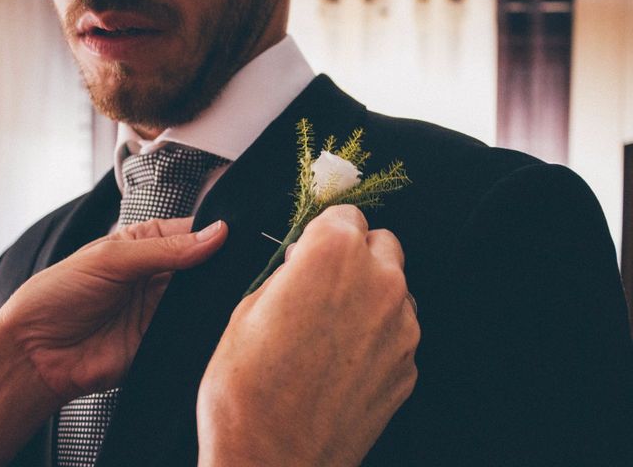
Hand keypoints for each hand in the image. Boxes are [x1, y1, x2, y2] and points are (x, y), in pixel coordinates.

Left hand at [0, 217, 226, 402]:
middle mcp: (158, 274)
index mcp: (144, 244)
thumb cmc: (57, 296)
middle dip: (219, 264)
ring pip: (204, 296)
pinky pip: (195, 327)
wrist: (36, 355)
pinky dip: (207, 323)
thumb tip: (215, 234)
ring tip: (223, 288)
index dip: (214, 232)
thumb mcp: (110, 258)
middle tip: (235, 264)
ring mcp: (163, 306)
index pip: (191, 232)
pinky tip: (213, 314)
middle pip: (204, 264)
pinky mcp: (165, 337)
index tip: (235, 235)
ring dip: (214, 293)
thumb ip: (165, 249)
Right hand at [197, 205, 419, 466]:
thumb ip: (288, 273)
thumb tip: (303, 264)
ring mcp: (402, 326)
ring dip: (370, 294)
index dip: (325, 230)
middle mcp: (379, 282)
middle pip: (381, 244)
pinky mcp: (410, 365)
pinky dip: (379, 334)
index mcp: (333, 255)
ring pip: (395, 287)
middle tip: (324, 283)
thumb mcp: (247, 310)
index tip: (315, 245)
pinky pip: (398, 330)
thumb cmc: (246, 390)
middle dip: (355, 255)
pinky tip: (345, 360)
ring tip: (333, 328)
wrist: (271, 461)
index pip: (347, 214)